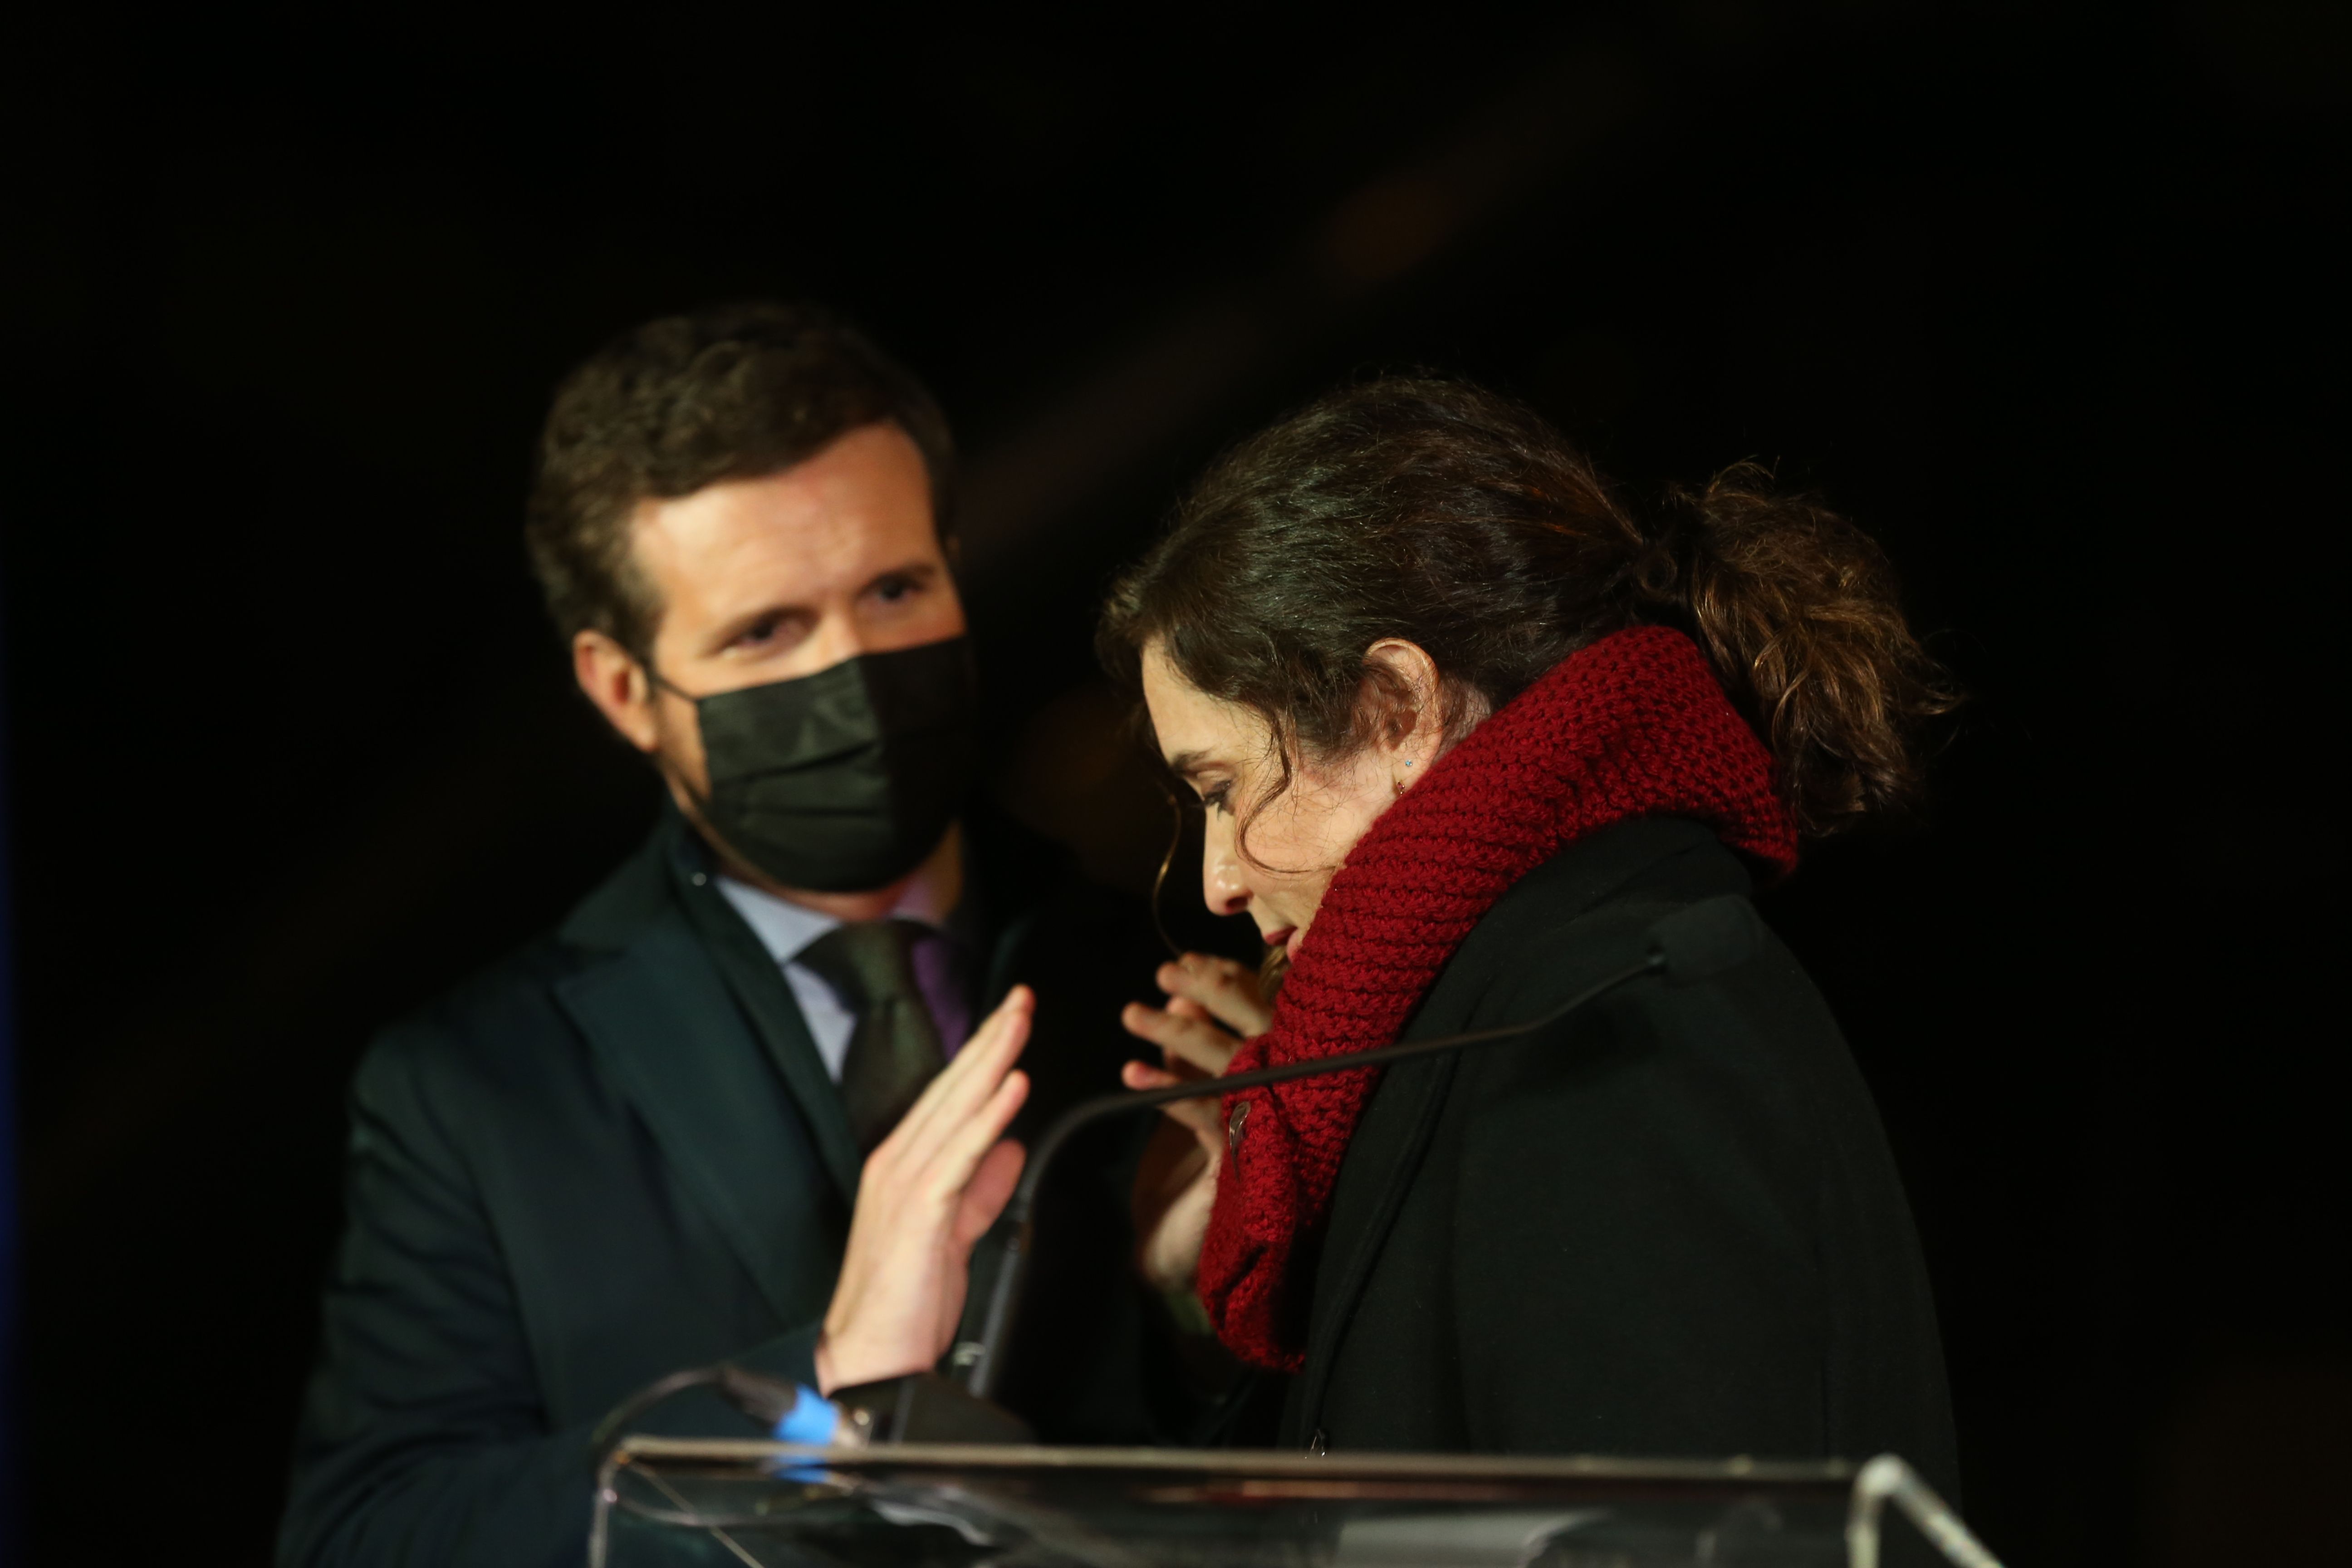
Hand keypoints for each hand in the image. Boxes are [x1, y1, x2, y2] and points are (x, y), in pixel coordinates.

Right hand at [814, 987, 1033, 1393]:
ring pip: (954, 1110)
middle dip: (989, 1040)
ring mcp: (904, 1185)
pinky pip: (958, 1155)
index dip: (982, 1055)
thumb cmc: (907, 1298)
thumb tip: (1011, 1148)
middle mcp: (898, 1164)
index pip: (949, 1097)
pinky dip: (987, 1118)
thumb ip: (981, 1187)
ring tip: (1019, 1024)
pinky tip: (1011, 1088)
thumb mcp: (956, 1230)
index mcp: (904, 1165)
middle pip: (950, 1089)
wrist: (871, 1355)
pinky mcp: (919, 1212)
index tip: (1011, 1019)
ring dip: (990, 1063)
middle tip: (1022, 999)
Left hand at [1119, 955, 1272, 1296]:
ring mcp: (1271, 1128)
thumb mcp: (1190, 1092)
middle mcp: (1286, 1093)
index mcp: (1278, 1069)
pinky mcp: (1244, 1164)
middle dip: (1212, 994)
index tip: (1189, 960)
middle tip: (1165, 973)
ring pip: (1232, 1066)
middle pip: (1258, 1026)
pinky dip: (1170, 1090)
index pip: (1263, 1007)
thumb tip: (1183, 995)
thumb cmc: (1185, 1167)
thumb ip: (1194, 1045)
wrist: (1175, 1249)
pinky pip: (1209, 1116)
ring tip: (1132, 1014)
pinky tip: (1133, 1073)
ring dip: (1180, 1036)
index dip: (1227, 979)